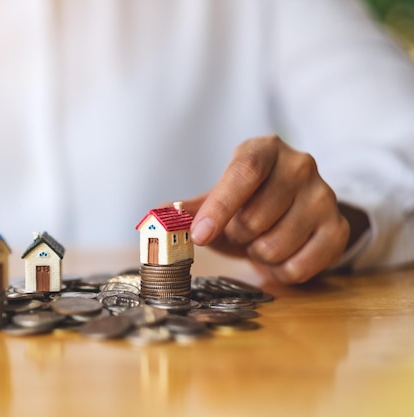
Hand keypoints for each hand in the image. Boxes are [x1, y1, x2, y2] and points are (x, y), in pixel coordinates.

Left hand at [186, 135, 349, 283]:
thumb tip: (155, 217)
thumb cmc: (249, 203)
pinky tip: (281, 255)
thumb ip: (188, 209)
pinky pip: (298, 268)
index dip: (220, 207)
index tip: (199, 236)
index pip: (244, 173)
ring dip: (258, 254)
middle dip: (237, 236)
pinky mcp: (338, 229)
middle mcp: (300, 165)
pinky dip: (280, 272)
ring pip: (275, 246)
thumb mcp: (219, 200)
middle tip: (241, 231)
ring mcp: (324, 196)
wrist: (297, 212)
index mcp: (265, 150)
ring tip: (262, 240)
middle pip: (255, 218)